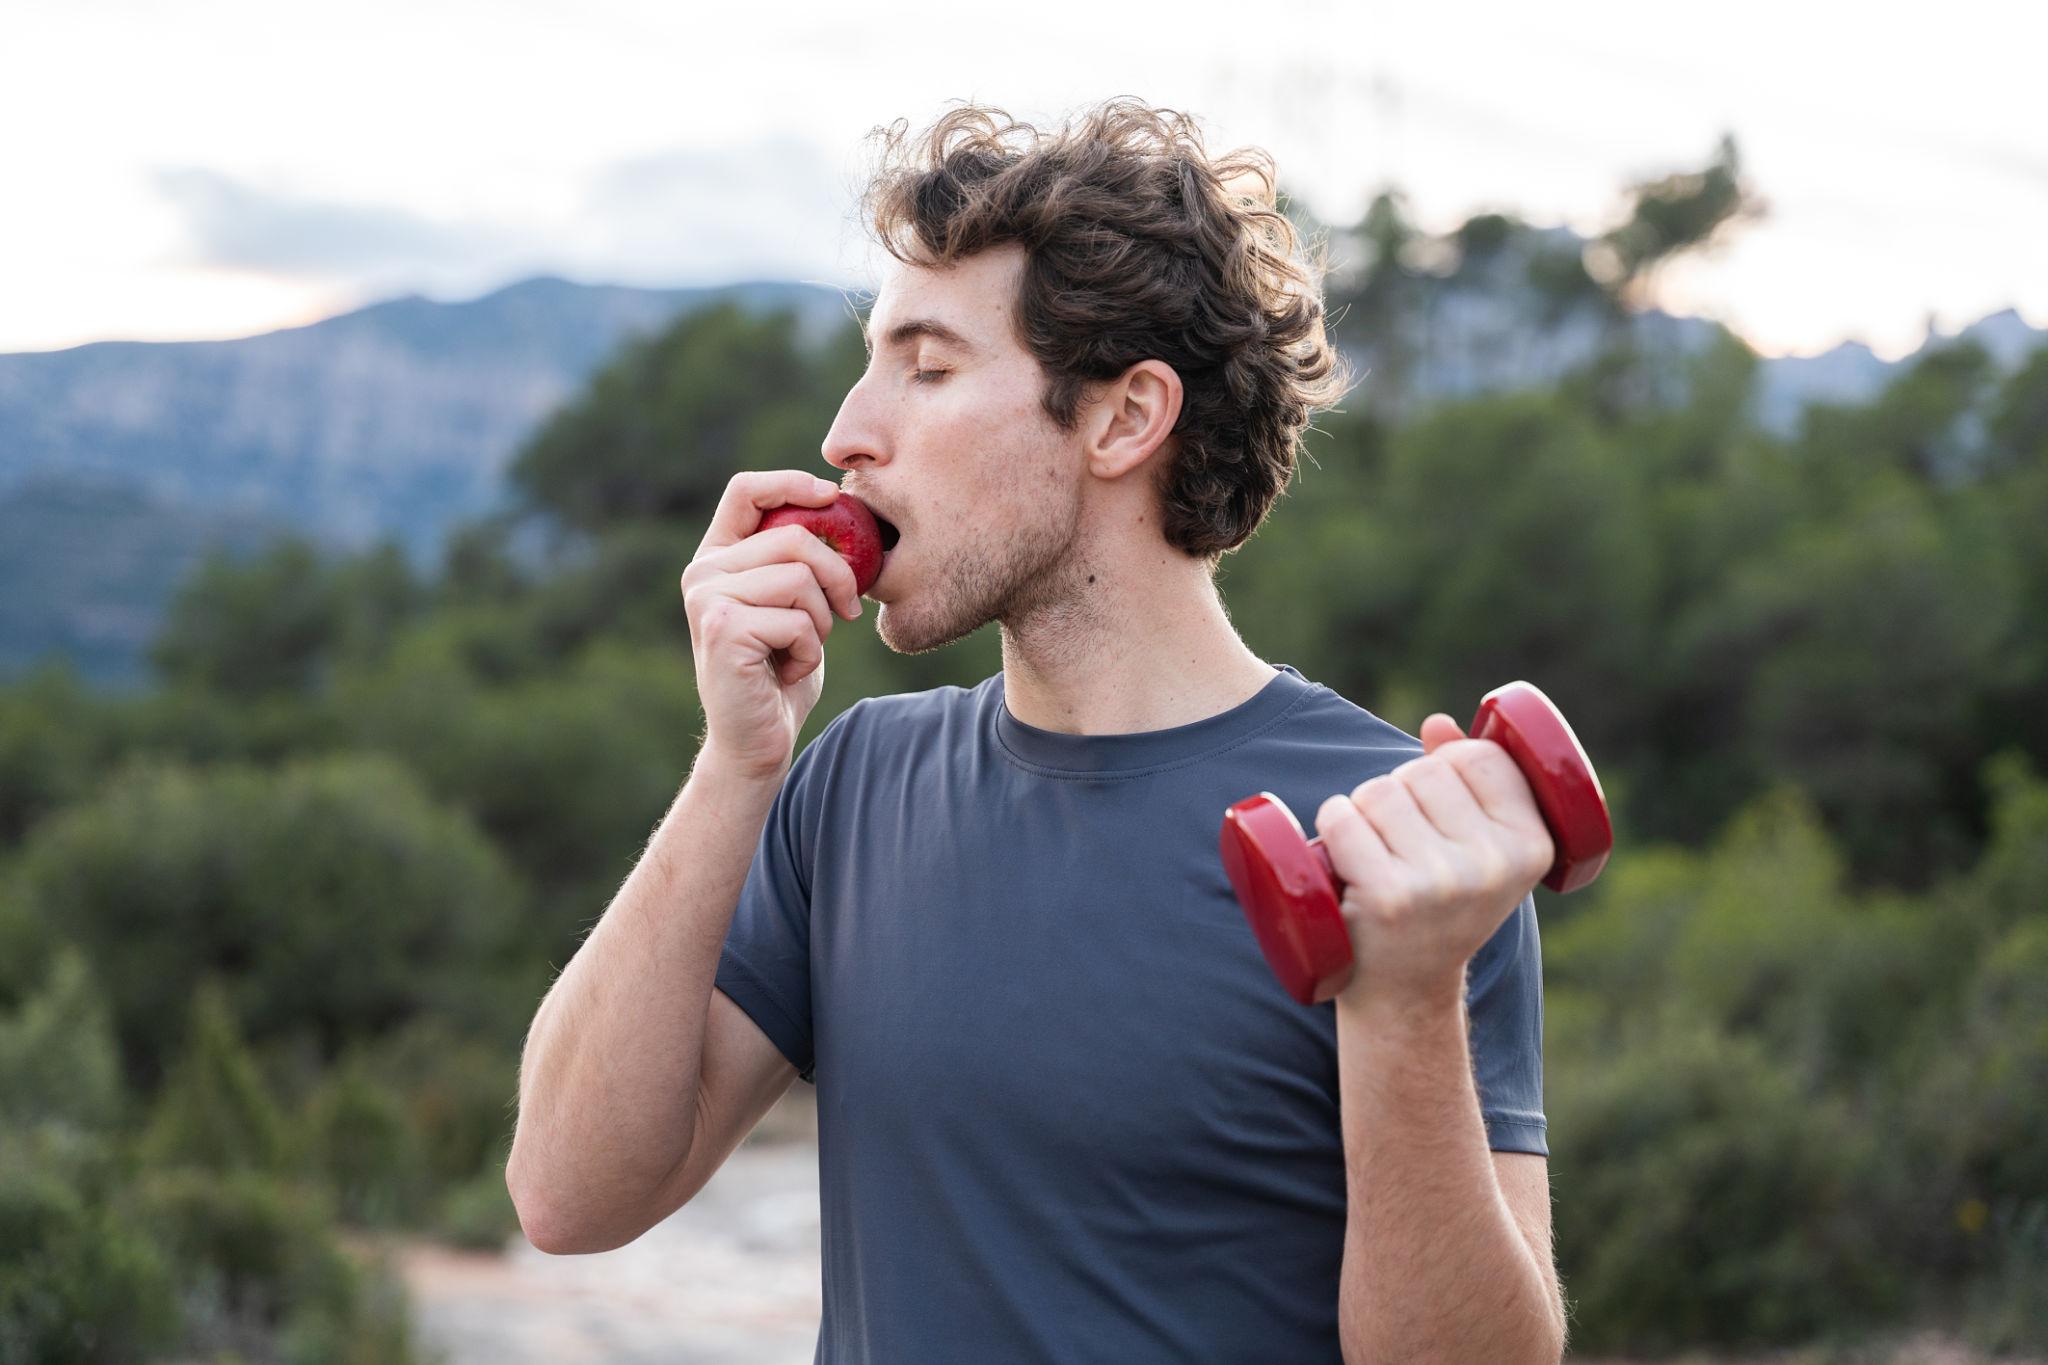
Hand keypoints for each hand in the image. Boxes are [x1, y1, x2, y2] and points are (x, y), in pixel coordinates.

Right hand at [681, 471, 864, 780]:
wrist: (757, 741)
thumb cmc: (780, 672)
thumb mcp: (793, 606)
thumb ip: (799, 563)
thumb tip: (838, 510)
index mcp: (717, 558)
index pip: (745, 490)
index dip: (790, 483)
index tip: (831, 496)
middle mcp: (702, 572)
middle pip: (793, 538)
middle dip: (836, 577)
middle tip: (845, 614)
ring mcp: (707, 600)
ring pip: (799, 579)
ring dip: (822, 621)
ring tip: (802, 649)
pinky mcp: (722, 630)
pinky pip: (797, 620)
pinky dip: (810, 651)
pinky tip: (787, 671)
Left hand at [1313, 714, 1555, 1013]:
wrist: (1405, 991)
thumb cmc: (1439, 906)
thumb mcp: (1475, 849)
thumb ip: (1466, 780)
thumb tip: (1437, 724)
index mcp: (1532, 846)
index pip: (1478, 757)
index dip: (1446, 768)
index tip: (1441, 812)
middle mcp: (1494, 866)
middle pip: (1422, 771)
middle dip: (1400, 794)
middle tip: (1403, 847)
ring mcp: (1441, 883)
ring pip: (1378, 790)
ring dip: (1363, 812)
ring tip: (1376, 856)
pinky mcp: (1388, 897)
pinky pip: (1343, 818)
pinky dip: (1332, 826)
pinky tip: (1343, 862)